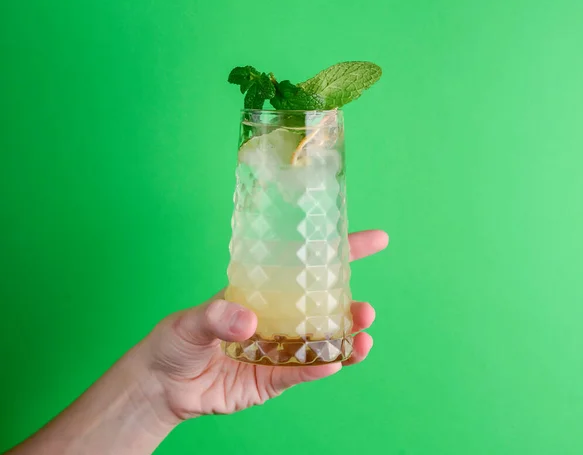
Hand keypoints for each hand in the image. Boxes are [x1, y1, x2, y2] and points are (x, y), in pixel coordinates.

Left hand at [144, 230, 388, 419]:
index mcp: (263, 293)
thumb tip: (248, 321)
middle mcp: (277, 319)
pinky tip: (335, 363)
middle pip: (323, 307)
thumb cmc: (176, 341)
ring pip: (320, 342)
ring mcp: (278, 350)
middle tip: (365, 309)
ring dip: (345, 339)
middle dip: (350, 306)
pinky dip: (318, 368)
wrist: (162, 385)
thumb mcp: (190, 320)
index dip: (341, 252)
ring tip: (362, 338)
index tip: (375, 240)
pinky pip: (300, 372)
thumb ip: (216, 316)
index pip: (305, 267)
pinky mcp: (271, 380)